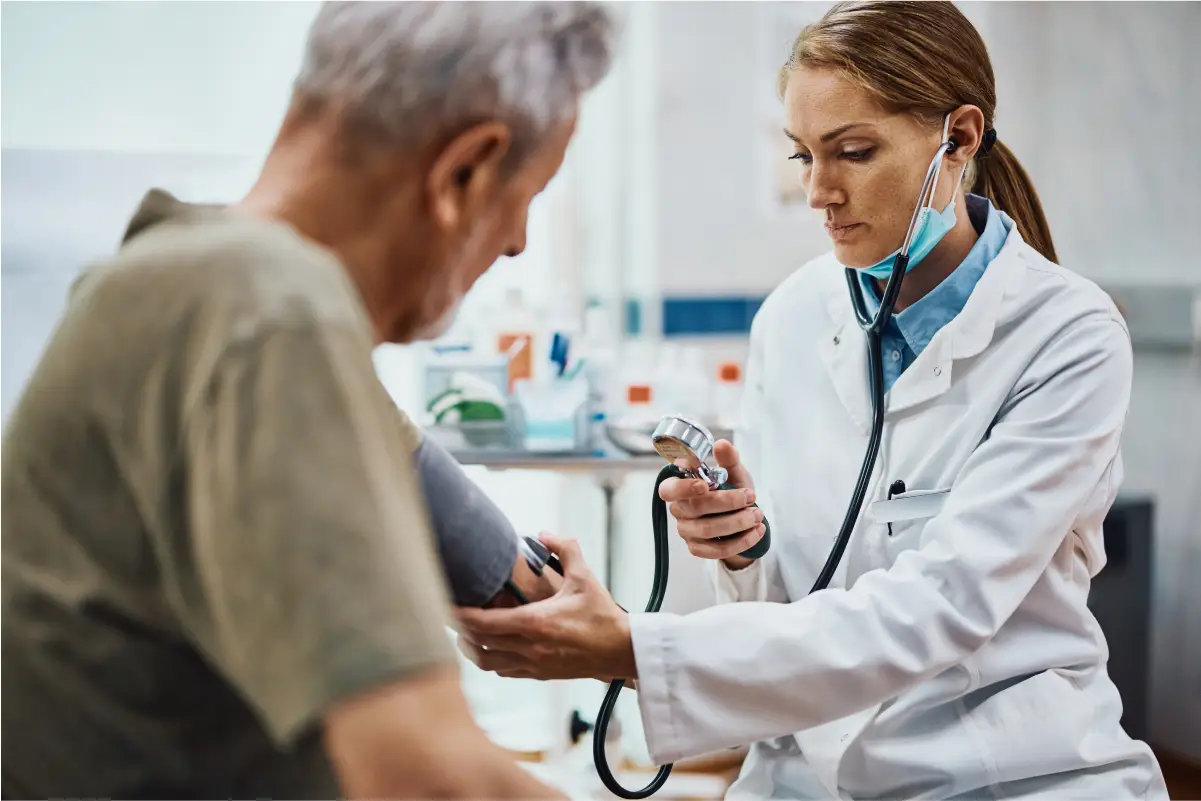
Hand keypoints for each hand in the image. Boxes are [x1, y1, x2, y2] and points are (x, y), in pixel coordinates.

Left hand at [454, 533, 635, 681]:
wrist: (622, 651)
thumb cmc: (603, 615)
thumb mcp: (584, 577)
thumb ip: (565, 548)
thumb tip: (544, 533)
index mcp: (534, 623)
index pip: (482, 622)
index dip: (458, 615)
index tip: (445, 604)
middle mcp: (528, 647)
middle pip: (477, 642)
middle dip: (458, 629)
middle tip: (447, 613)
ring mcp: (532, 664)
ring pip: (486, 662)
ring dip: (471, 648)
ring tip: (464, 632)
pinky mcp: (539, 674)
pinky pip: (503, 670)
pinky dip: (491, 659)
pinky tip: (491, 646)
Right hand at [657, 439, 764, 569]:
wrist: (742, 519)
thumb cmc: (731, 490)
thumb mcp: (734, 473)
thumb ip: (728, 460)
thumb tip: (721, 444)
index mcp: (679, 487)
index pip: (668, 489)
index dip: (684, 488)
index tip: (706, 485)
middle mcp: (679, 509)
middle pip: (696, 508)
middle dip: (727, 503)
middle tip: (752, 497)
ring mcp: (686, 531)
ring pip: (708, 530)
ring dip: (737, 522)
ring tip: (757, 515)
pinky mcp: (697, 549)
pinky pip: (717, 550)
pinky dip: (741, 541)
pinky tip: (756, 532)